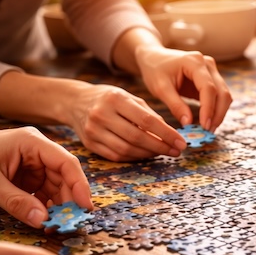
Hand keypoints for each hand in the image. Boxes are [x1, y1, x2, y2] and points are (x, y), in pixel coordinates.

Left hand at [0, 127, 92, 227]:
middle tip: (69, 225)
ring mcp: (35, 166)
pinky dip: (47, 209)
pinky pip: (45, 195)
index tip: (84, 208)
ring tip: (56, 227)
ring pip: (58, 188)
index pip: (66, 163)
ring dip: (59, 208)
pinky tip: (45, 222)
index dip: (79, 186)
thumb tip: (43, 220)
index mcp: (32, 143)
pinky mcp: (29, 178)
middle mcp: (38, 152)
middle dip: (69, 202)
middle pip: (65, 178)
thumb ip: (16, 202)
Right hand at [68, 82, 187, 160]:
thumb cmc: (108, 98)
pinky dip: (134, 158)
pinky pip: (116, 156)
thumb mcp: (128, 97)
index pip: (146, 121)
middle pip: (137, 137)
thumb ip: (148, 113)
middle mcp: (102, 115)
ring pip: (127, 150)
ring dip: (148, 154)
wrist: (74, 101)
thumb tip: (170, 133)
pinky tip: (146, 155)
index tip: (181, 142)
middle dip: (161, 147)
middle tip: (176, 151)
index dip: (166, 134)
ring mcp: (93, 131)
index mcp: (115, 99)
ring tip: (163, 152)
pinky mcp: (89, 144)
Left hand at [135, 46, 231, 131]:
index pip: (208, 88)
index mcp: (194, 62)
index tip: (204, 126)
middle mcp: (207, 64)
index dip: (208, 108)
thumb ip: (176, 105)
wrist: (154, 58)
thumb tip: (188, 124)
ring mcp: (211, 71)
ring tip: (208, 129)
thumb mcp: (161, 88)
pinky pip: (218, 97)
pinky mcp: (211, 79)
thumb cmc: (154, 70)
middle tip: (209, 131)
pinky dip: (215, 110)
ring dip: (219, 113)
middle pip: (221, 92)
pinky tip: (207, 121)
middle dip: (217, 114)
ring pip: (224, 95)